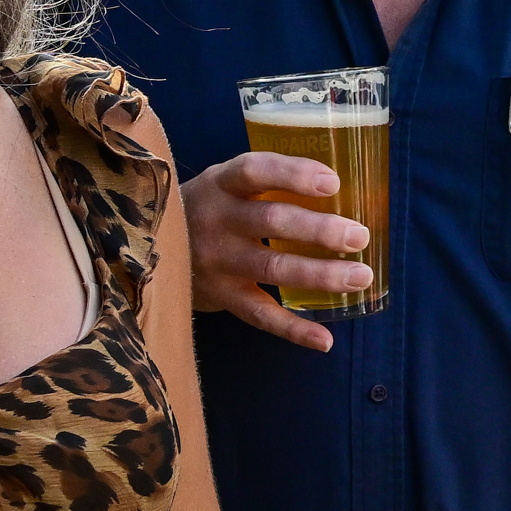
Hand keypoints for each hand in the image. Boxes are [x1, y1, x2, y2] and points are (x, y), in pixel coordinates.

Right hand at [185, 152, 370, 352]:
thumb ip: (270, 184)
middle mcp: (216, 219)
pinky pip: (259, 315)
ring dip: (319, 274)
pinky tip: (325, 339)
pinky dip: (293, 329)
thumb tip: (349, 192)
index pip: (255, 171)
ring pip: (272, 268)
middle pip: (272, 221)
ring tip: (360, 278)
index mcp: (222, 184)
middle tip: (360, 237)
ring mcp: (215, 261)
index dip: (293, 175)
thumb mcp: (226, 184)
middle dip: (320, 230)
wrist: (150, 244)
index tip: (333, 183)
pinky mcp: (219, 296)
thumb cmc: (212, 207)